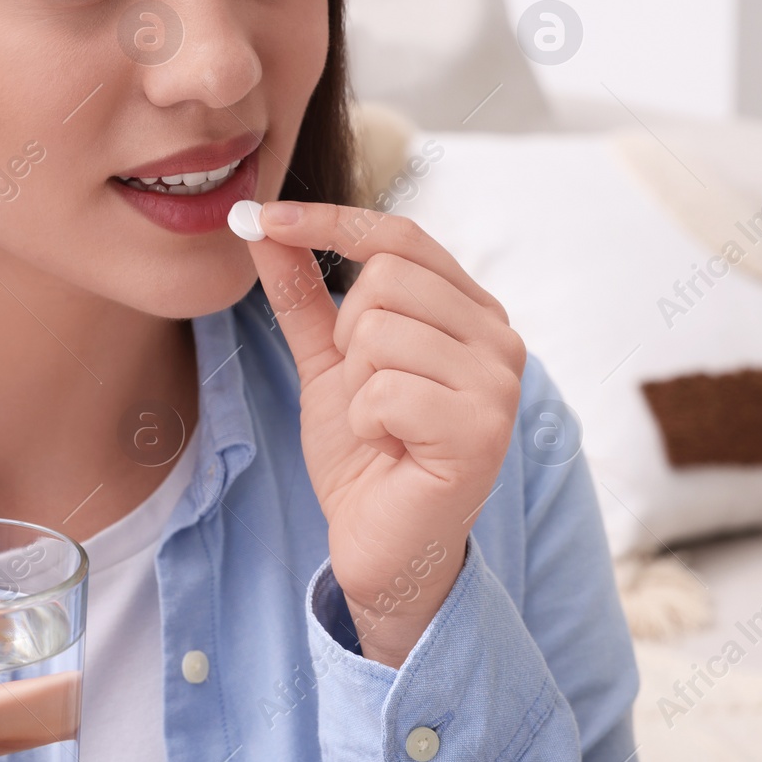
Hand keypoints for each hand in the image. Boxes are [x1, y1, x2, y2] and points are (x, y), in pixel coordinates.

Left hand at [243, 201, 526, 667]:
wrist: (379, 544)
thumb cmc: (366, 454)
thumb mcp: (327, 360)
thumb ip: (304, 291)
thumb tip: (264, 223)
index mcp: (470, 310)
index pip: (401, 237)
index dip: (329, 221)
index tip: (262, 217)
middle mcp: (499, 336)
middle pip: (386, 277)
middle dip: (348, 336)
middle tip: (365, 391)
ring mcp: (499, 383)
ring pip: (381, 331)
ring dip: (357, 385)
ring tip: (383, 424)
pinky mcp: (483, 430)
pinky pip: (386, 389)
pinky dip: (367, 422)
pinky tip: (391, 449)